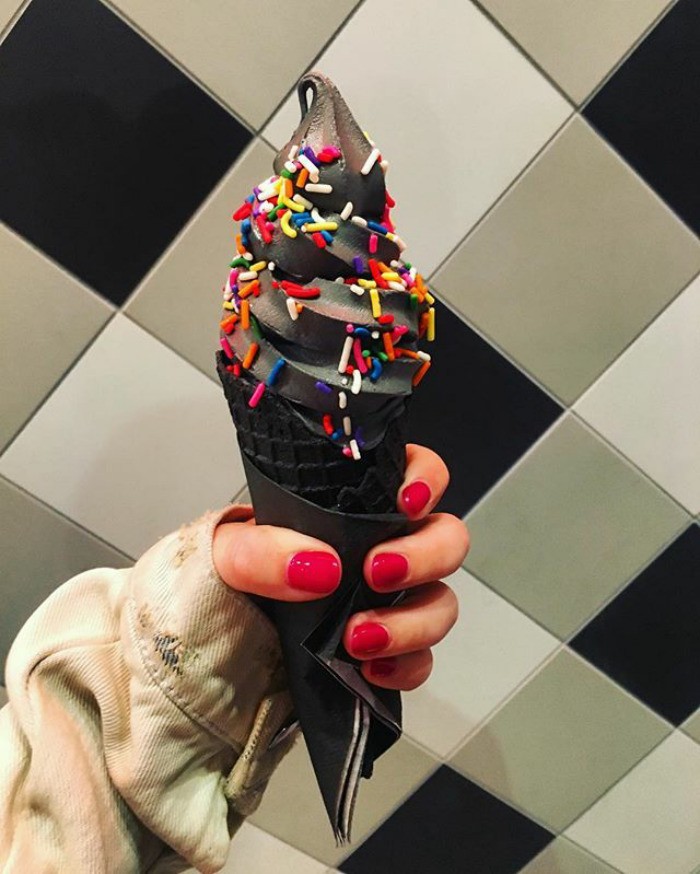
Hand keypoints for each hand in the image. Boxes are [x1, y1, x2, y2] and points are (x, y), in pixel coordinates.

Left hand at [212, 444, 469, 691]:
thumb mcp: (225, 554)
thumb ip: (260, 550)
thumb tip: (319, 566)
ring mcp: (391, 601)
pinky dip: (404, 665)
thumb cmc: (227, 584)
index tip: (405, 502)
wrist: (216, 653)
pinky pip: (421, 659)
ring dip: (412, 621)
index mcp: (353, 506)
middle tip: (376, 572)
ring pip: (441, 602)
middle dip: (425, 556)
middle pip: (447, 538)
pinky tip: (369, 669)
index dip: (426, 479)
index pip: (415, 472)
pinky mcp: (389, 651)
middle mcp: (383, 547)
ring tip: (357, 638)